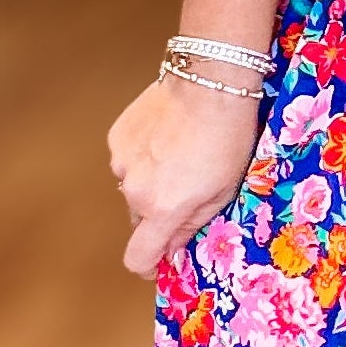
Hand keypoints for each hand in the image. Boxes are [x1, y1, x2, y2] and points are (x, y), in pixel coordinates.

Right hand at [108, 73, 263, 276]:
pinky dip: (144, 156)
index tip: (161, 263)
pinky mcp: (117, 136)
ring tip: (181, 156)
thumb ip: (194, 225)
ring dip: (151, 182)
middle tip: (188, 192)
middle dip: (159, 216)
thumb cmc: (228, 137)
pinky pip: (128, 159)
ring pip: (133, 187)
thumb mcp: (224, 190)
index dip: (149, 266)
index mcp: (162, 209)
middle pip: (139, 219)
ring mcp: (121, 161)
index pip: (138, 257)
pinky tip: (168, 137)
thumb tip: (173, 250)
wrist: (209, 80)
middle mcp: (133, 189)